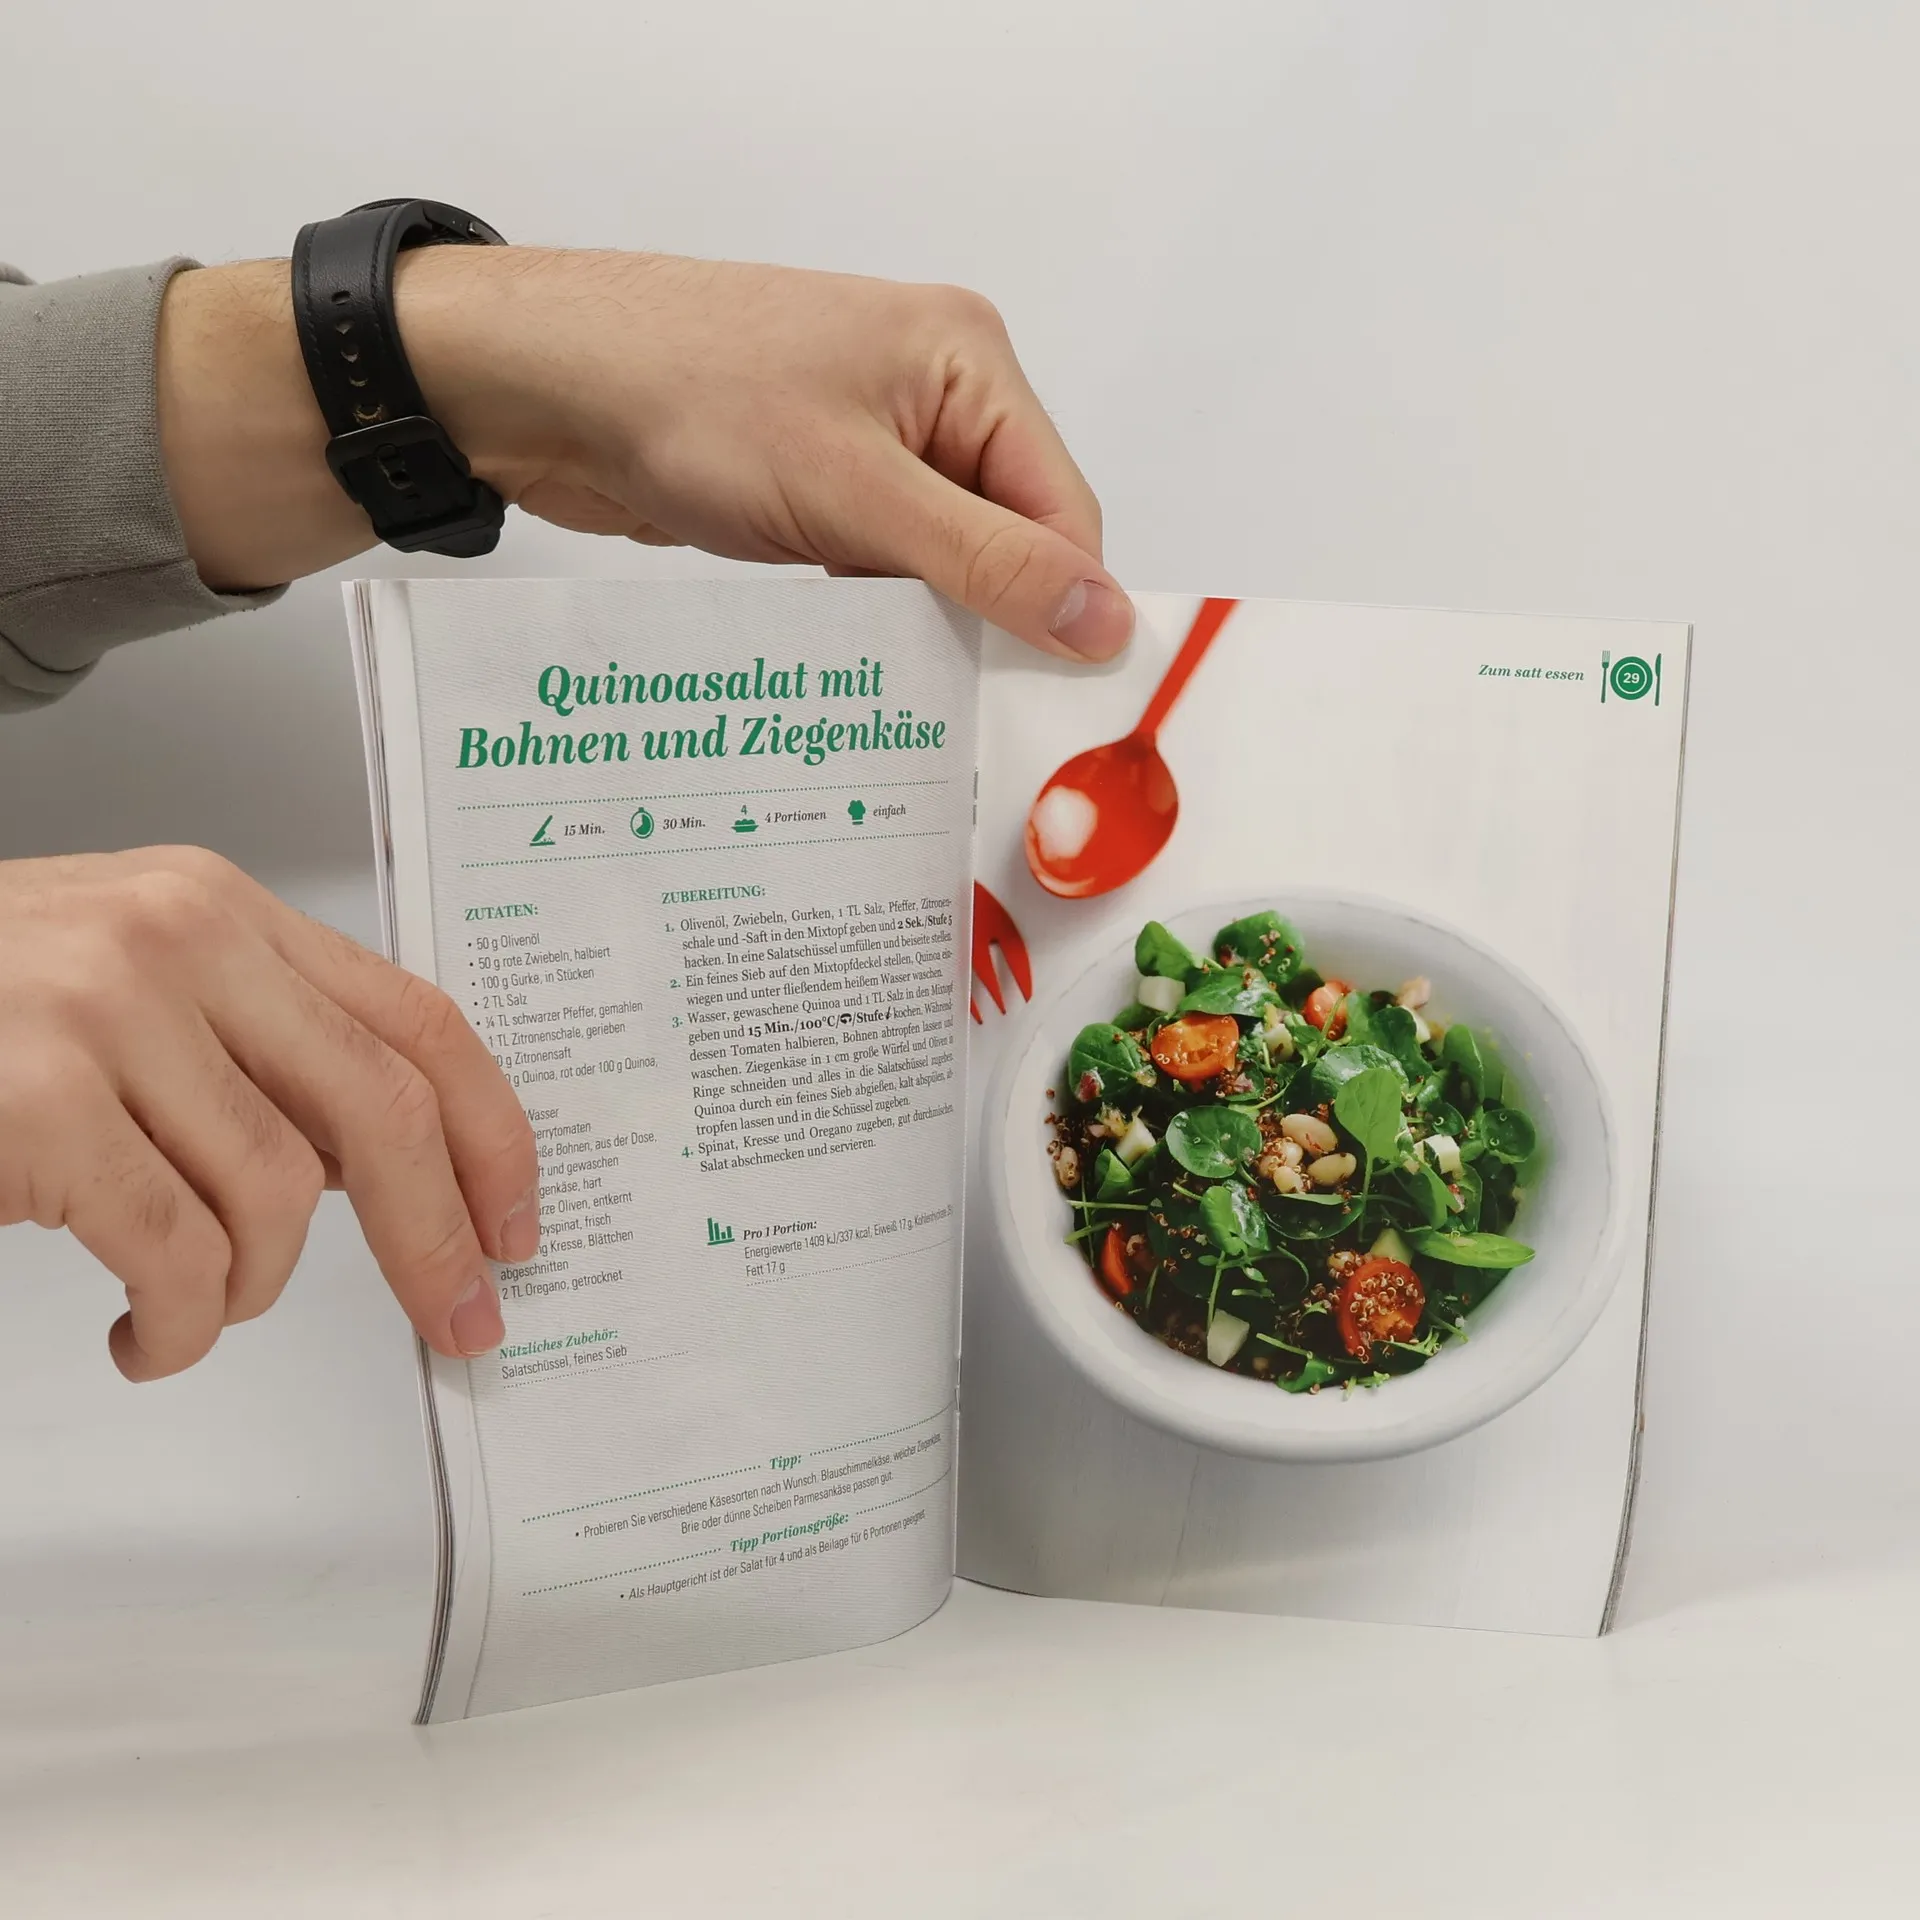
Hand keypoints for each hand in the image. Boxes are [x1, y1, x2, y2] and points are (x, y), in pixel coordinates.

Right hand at [0, 849, 536, 1379]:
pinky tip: (146, 1333)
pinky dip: (183, 1324)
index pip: (417, 1019)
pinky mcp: (39, 1104)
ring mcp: (106, 1015)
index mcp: (223, 912)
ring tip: (199, 1308)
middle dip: (436, 1235)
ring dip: (256, 1290)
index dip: (492, 1131)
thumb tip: (378, 1169)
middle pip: (383, 1107)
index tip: (516, 1219)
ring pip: (277, 1196)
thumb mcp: (133, 986)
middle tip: (460, 1321)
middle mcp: (179, 941)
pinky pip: (178, 1253)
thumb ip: (258, 1048)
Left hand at [158, 250, 1133, 663]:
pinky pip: (878, 561)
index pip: (1064, 511)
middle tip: (959, 705)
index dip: (1061, 608)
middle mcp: (934, 390)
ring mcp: (871, 434)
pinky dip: (870, 610)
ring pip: (941, 558)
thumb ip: (986, 561)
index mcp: (969, 360)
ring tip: (894, 678)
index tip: (1041, 701)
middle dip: (986, 616)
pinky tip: (848, 651)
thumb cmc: (687, 394)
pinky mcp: (818, 478)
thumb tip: (1105, 618)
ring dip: (921, 618)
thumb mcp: (856, 491)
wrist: (539, 384)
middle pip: (1010, 536)